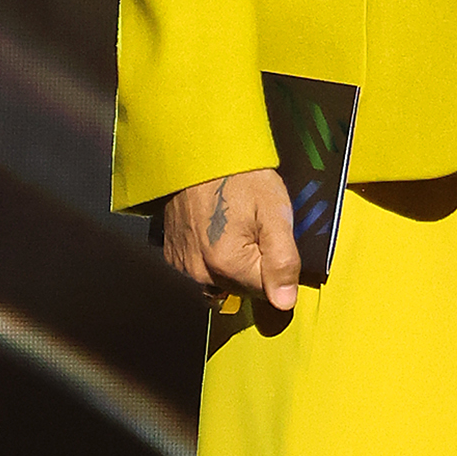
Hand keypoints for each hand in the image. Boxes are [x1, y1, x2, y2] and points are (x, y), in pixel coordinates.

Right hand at [164, 168, 299, 310]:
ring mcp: (181, 265)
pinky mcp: (172, 255)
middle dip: (253, 266)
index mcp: (227, 264)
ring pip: (220, 282)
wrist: (198, 152)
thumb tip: (285, 303)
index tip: (269, 237)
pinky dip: (210, 259)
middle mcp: (199, 272)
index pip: (266, 292)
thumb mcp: (274, 212)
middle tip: (252, 228)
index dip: (275, 266)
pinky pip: (199, 271)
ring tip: (233, 229)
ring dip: (230, 265)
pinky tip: (215, 231)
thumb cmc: (239, 176)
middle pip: (240, 289)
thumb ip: (282, 261)